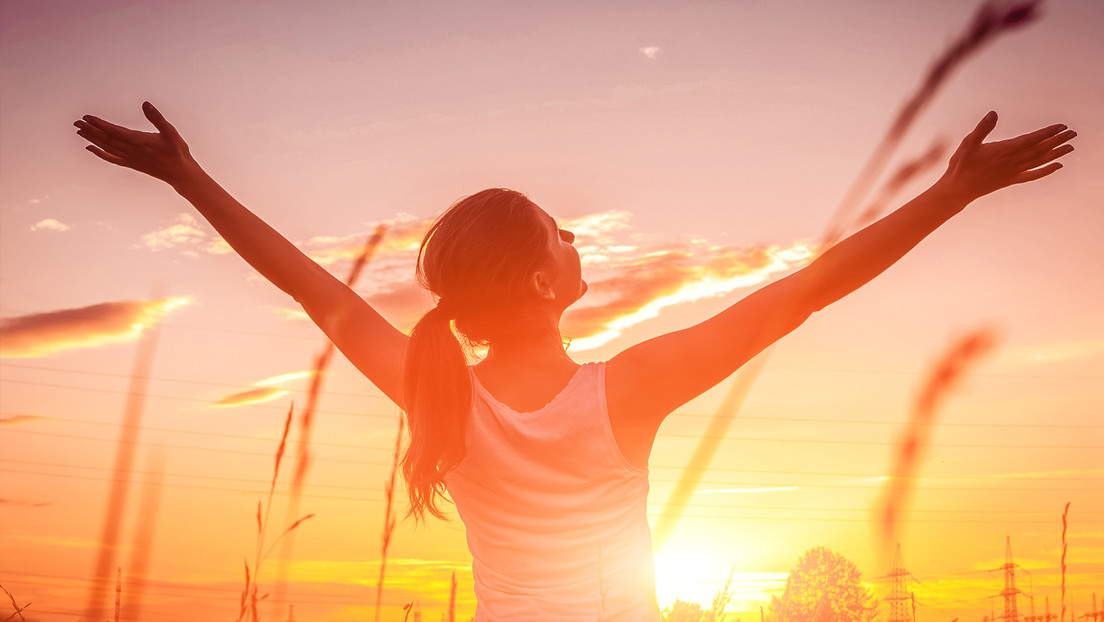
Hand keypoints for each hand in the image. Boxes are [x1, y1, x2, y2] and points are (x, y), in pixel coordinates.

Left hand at [75, 102, 198, 187]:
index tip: (86, 117)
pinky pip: (111, 158)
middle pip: (105, 139)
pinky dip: (99, 153)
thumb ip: (157, 118)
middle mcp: (131, 150)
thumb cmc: (177, 151)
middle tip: (76, 122)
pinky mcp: (131, 164)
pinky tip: (90, 148)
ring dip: (91, 139)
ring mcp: (130, 158)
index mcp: (138, 141)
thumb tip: (145, 104)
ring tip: (79, 131)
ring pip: (106, 147)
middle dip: (90, 130)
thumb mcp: (170, 132)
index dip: (99, 124)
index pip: (114, 131)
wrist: (180, 173)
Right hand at [937, 111, 1074, 201]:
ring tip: (1070, 147)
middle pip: (1039, 150)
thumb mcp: (968, 143)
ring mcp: (1013, 172)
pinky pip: (1033, 175)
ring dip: (1056, 154)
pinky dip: (1046, 170)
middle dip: (1057, 141)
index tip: (1061, 126)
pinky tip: (1058, 166)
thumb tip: (993, 114)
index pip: (1031, 140)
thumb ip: (982, 128)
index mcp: (1003, 150)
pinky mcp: (1011, 180)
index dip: (1047, 133)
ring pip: (1039, 161)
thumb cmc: (961, 165)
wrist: (958, 189)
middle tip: (1073, 133)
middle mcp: (1012, 161)